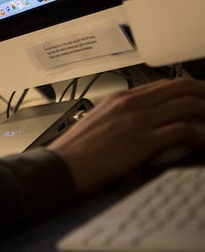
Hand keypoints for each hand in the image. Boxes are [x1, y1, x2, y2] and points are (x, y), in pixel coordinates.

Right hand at [48, 78, 204, 193]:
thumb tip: (141, 128)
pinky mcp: (143, 140)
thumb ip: (120, 120)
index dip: (189, 90)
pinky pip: (185, 130)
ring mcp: (137, 120)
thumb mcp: (98, 125)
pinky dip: (201, 137)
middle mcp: (130, 103)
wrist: (61, 167)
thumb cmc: (75, 153)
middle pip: (181, 87)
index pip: (164, 84)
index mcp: (119, 98)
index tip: (201, 99)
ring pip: (189, 104)